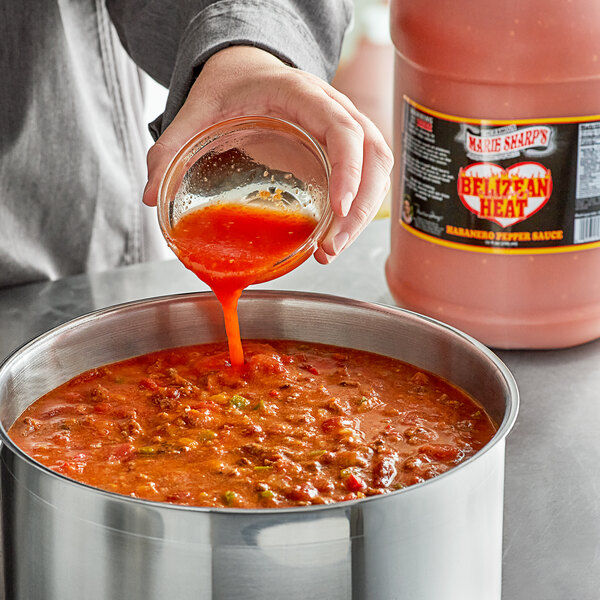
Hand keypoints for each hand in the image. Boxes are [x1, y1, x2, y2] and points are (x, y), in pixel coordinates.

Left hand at [143, 46, 393, 262]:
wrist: (248, 68)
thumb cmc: (230, 85)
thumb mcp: (196, 109)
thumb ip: (170, 146)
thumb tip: (149, 195)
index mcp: (302, 94)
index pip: (343, 129)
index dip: (349, 169)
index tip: (337, 209)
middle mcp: (333, 108)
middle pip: (373, 155)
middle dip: (360, 207)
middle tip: (331, 248)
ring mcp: (344, 125)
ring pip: (379, 167)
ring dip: (364, 213)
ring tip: (332, 250)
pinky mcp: (343, 145)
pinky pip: (369, 173)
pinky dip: (361, 206)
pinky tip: (335, 235)